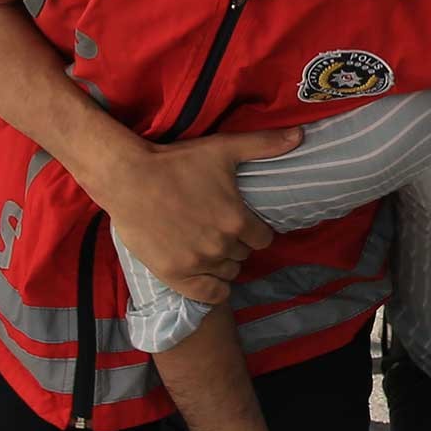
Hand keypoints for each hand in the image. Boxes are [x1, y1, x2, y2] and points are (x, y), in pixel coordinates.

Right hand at [97, 126, 302, 303]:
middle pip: (243, 255)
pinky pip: (209, 295)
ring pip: (227, 273)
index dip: (253, 231)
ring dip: (222, 263)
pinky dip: (212, 288)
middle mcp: (221, 245)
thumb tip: (301, 135)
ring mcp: (198, 262)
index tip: (239, 222)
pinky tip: (206, 275)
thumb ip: (264, 145)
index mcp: (237, 220)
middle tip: (216, 228)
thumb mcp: (223, 148)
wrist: (129, 178)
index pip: (263, 239)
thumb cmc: (177, 162)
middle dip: (235, 244)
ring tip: (206, 246)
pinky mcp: (175, 274)